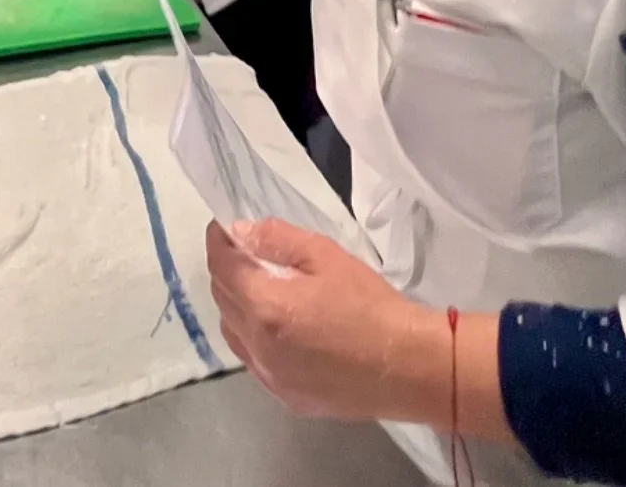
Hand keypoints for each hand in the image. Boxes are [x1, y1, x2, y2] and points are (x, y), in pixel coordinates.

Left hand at [206, 219, 439, 422]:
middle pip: (221, 300)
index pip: (222, 268)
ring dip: (236, 305)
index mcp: (266, 308)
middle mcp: (258, 347)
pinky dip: (252, 337)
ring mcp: (270, 378)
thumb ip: (278, 240)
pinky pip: (253, 360)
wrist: (407, 366)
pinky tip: (277, 326)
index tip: (222, 227)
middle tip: (245, 252)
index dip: (218, 242)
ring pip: (232, 333)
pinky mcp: (285, 397)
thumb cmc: (369, 303)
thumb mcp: (325, 256)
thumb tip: (241, 232)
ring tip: (261, 288)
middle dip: (227, 271)